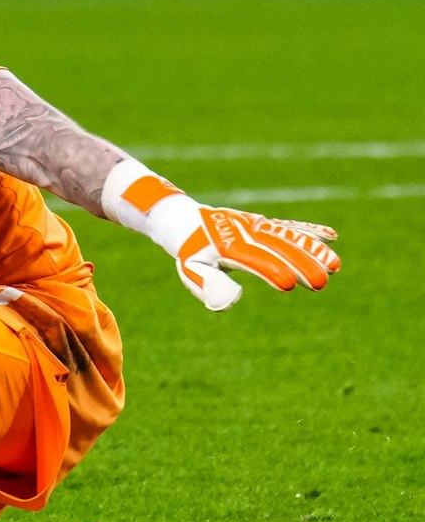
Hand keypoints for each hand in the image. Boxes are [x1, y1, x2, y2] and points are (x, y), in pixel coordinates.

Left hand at [175, 207, 339, 310]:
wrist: (187, 221)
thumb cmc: (191, 253)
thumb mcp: (190, 270)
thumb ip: (207, 285)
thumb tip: (231, 300)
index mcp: (226, 245)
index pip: (253, 258)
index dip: (271, 270)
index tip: (289, 285)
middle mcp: (245, 231)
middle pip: (277, 247)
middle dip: (301, 264)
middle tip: (322, 283)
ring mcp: (257, 225)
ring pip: (288, 236)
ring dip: (313, 249)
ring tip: (335, 266)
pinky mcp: (265, 224)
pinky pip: (288, 226)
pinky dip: (309, 231)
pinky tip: (332, 237)